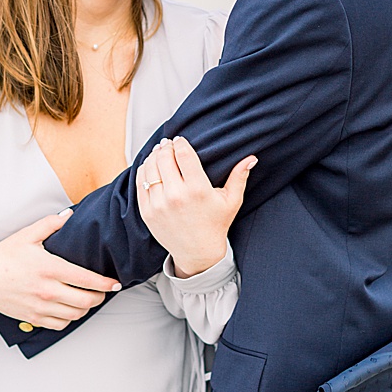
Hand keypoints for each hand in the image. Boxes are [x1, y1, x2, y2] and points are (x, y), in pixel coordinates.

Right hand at [0, 212, 121, 330]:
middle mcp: (48, 290)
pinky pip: (61, 324)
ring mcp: (41, 306)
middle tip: (101, 291)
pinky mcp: (34, 317)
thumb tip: (69, 215)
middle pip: (87, 300)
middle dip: (100, 296)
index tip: (115, 284)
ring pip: (76, 314)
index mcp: (50, 268)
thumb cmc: (4, 257)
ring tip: (86, 299)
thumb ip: (50, 224)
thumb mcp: (26, 235)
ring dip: (86, 308)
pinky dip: (69, 318)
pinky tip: (68, 309)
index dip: (106, 284)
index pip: (87, 280)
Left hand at [136, 137, 255, 276]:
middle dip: (166, 147)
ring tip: (159, 152)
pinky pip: (140, 182)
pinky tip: (150, 166)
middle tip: (168, 144)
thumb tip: (251, 157)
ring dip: (153, 156)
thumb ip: (239, 177)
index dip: (180, 143)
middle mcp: (176, 196)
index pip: (183, 155)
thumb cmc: (216, 224)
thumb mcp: (232, 201)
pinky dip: (143, 170)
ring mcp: (158, 204)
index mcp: (198, 190)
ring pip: (150, 168)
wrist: (198, 252)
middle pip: (164, 158)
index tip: (180, 140)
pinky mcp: (147, 211)